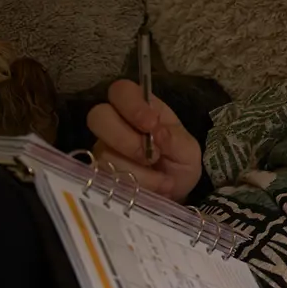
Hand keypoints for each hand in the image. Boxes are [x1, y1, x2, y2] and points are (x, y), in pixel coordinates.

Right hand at [86, 80, 202, 202]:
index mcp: (142, 109)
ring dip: (137, 170)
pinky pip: (105, 177)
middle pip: (98, 116)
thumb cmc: (180, 165)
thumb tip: (158, 133)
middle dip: (125, 138)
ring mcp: (104, 150)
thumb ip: (176, 140)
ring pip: (104, 153)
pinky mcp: (98, 174)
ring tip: (160, 180)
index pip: (121, 91)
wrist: (173, 196)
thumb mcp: (188, 151)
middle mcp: (116, 125)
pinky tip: (149, 190)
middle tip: (150, 156)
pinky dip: (132, 186)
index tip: (151, 125)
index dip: (132, 105)